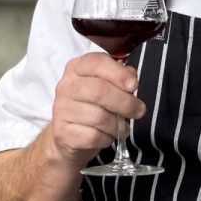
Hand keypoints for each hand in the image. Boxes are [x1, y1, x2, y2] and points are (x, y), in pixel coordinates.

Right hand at [48, 52, 145, 168]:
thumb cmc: (92, 106)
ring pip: (99, 117)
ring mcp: (61, 110)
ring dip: (118, 125)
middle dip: (125, 102)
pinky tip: (108, 136)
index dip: (119, 73)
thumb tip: (132, 78)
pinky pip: (93, 136)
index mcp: (77, 68)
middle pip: (99, 90)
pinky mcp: (63, 133)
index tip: (134, 85)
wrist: (70, 135)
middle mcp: (66, 86)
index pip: (97, 63)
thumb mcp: (106, 86)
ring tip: (122, 127)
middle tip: (139, 111)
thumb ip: (120, 78)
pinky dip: (107, 138)